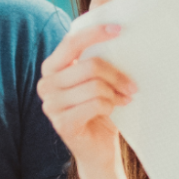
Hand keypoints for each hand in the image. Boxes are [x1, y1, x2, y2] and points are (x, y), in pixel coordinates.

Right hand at [37, 24, 135, 163]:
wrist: (97, 148)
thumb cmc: (99, 109)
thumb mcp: (95, 80)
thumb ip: (94, 59)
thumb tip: (116, 32)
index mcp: (51, 68)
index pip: (71, 42)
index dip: (95, 33)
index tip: (119, 29)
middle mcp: (45, 84)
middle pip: (89, 65)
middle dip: (116, 74)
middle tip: (132, 85)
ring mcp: (51, 105)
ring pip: (95, 86)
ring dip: (116, 92)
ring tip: (124, 98)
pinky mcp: (62, 123)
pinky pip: (96, 104)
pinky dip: (111, 106)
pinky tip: (114, 109)